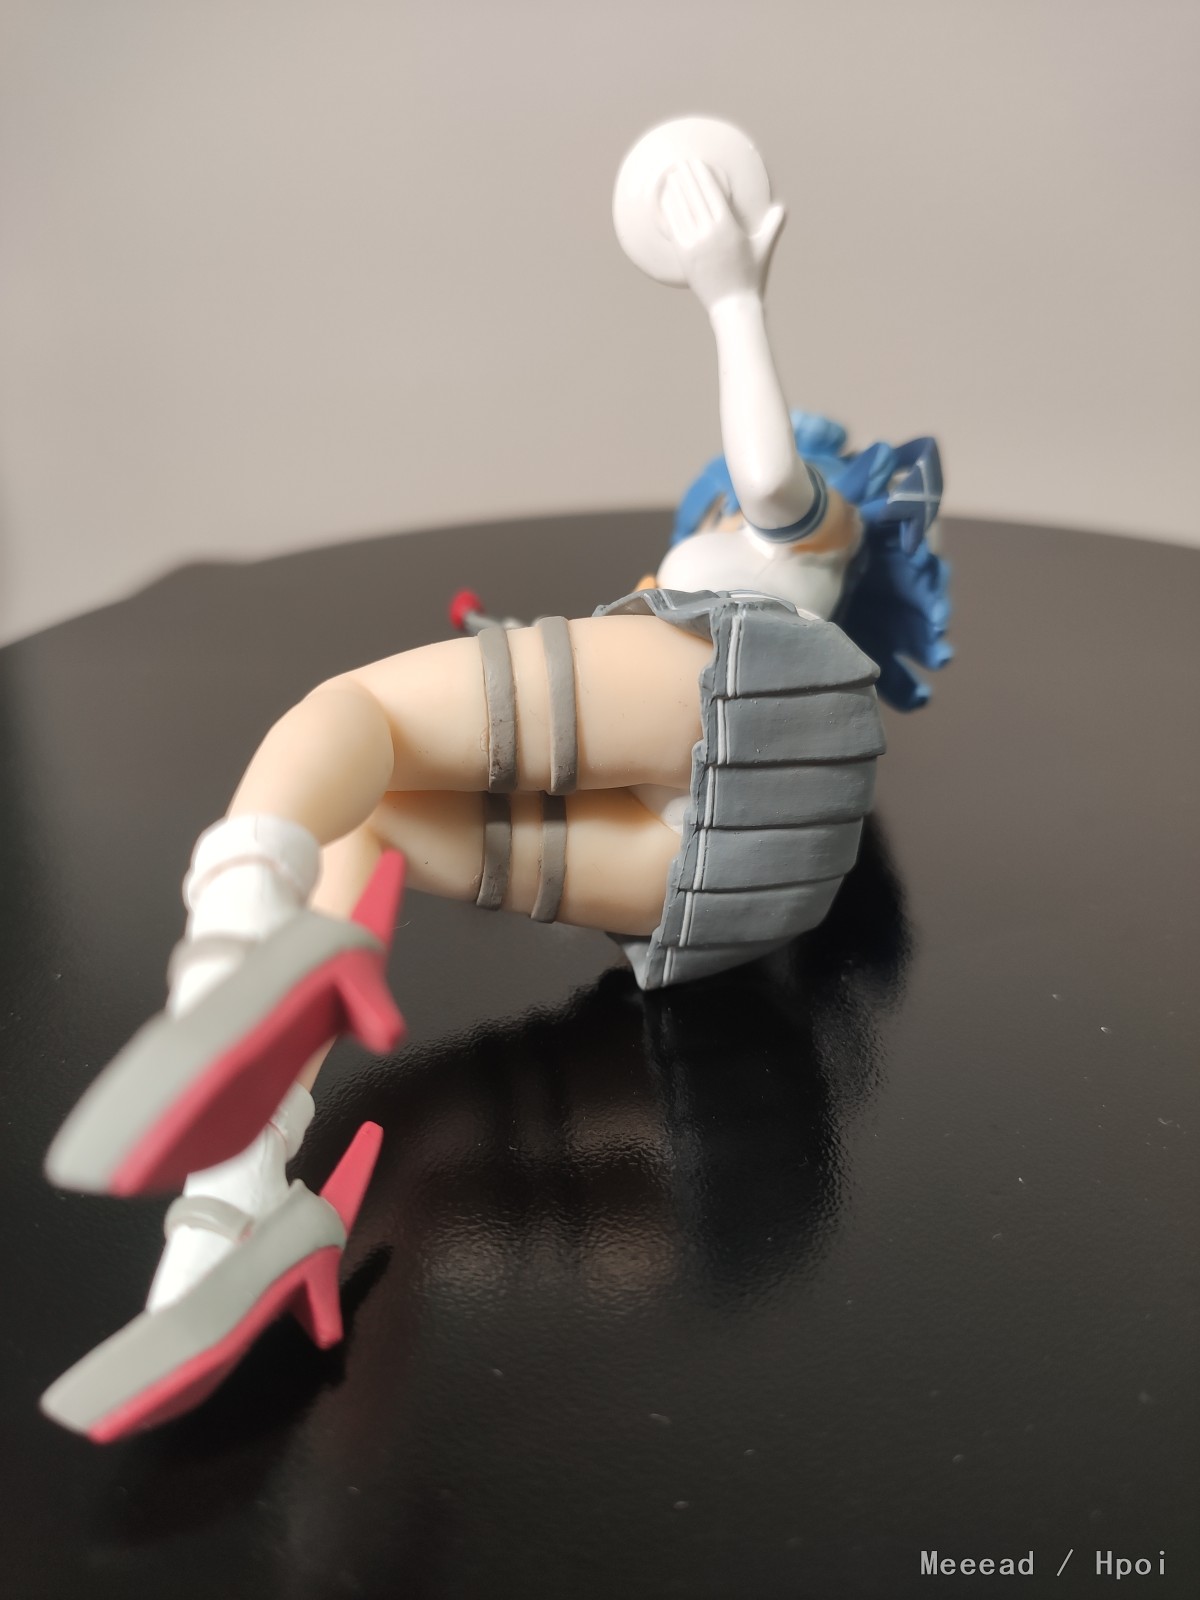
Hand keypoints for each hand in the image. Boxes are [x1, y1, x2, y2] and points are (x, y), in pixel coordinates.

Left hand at [659, 158, 784, 312]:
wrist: (732, 304)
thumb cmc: (750, 276)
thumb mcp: (763, 248)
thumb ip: (772, 226)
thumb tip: (782, 209)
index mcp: (728, 227)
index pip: (712, 193)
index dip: (702, 176)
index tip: (696, 164)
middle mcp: (710, 232)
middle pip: (694, 197)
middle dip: (687, 177)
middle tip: (681, 164)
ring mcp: (694, 244)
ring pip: (681, 209)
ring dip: (675, 190)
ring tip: (671, 177)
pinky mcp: (684, 255)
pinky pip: (674, 227)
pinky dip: (669, 211)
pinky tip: (666, 200)